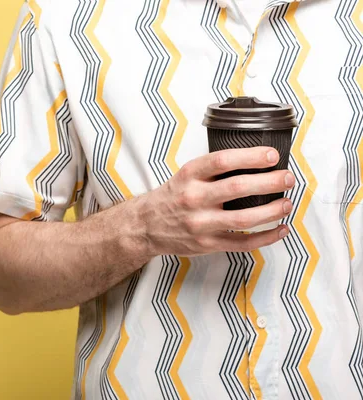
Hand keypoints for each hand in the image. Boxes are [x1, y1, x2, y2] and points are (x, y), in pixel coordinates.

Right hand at [137, 146, 293, 256]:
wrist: (145, 226)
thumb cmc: (172, 197)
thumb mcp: (185, 175)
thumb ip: (213, 169)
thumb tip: (256, 161)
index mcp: (189, 175)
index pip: (223, 161)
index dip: (251, 156)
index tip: (272, 156)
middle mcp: (194, 198)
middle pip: (238, 188)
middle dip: (270, 182)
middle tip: (287, 178)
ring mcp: (200, 224)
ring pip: (244, 218)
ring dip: (272, 210)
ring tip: (287, 203)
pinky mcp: (207, 244)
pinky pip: (242, 243)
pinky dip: (266, 237)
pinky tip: (281, 229)